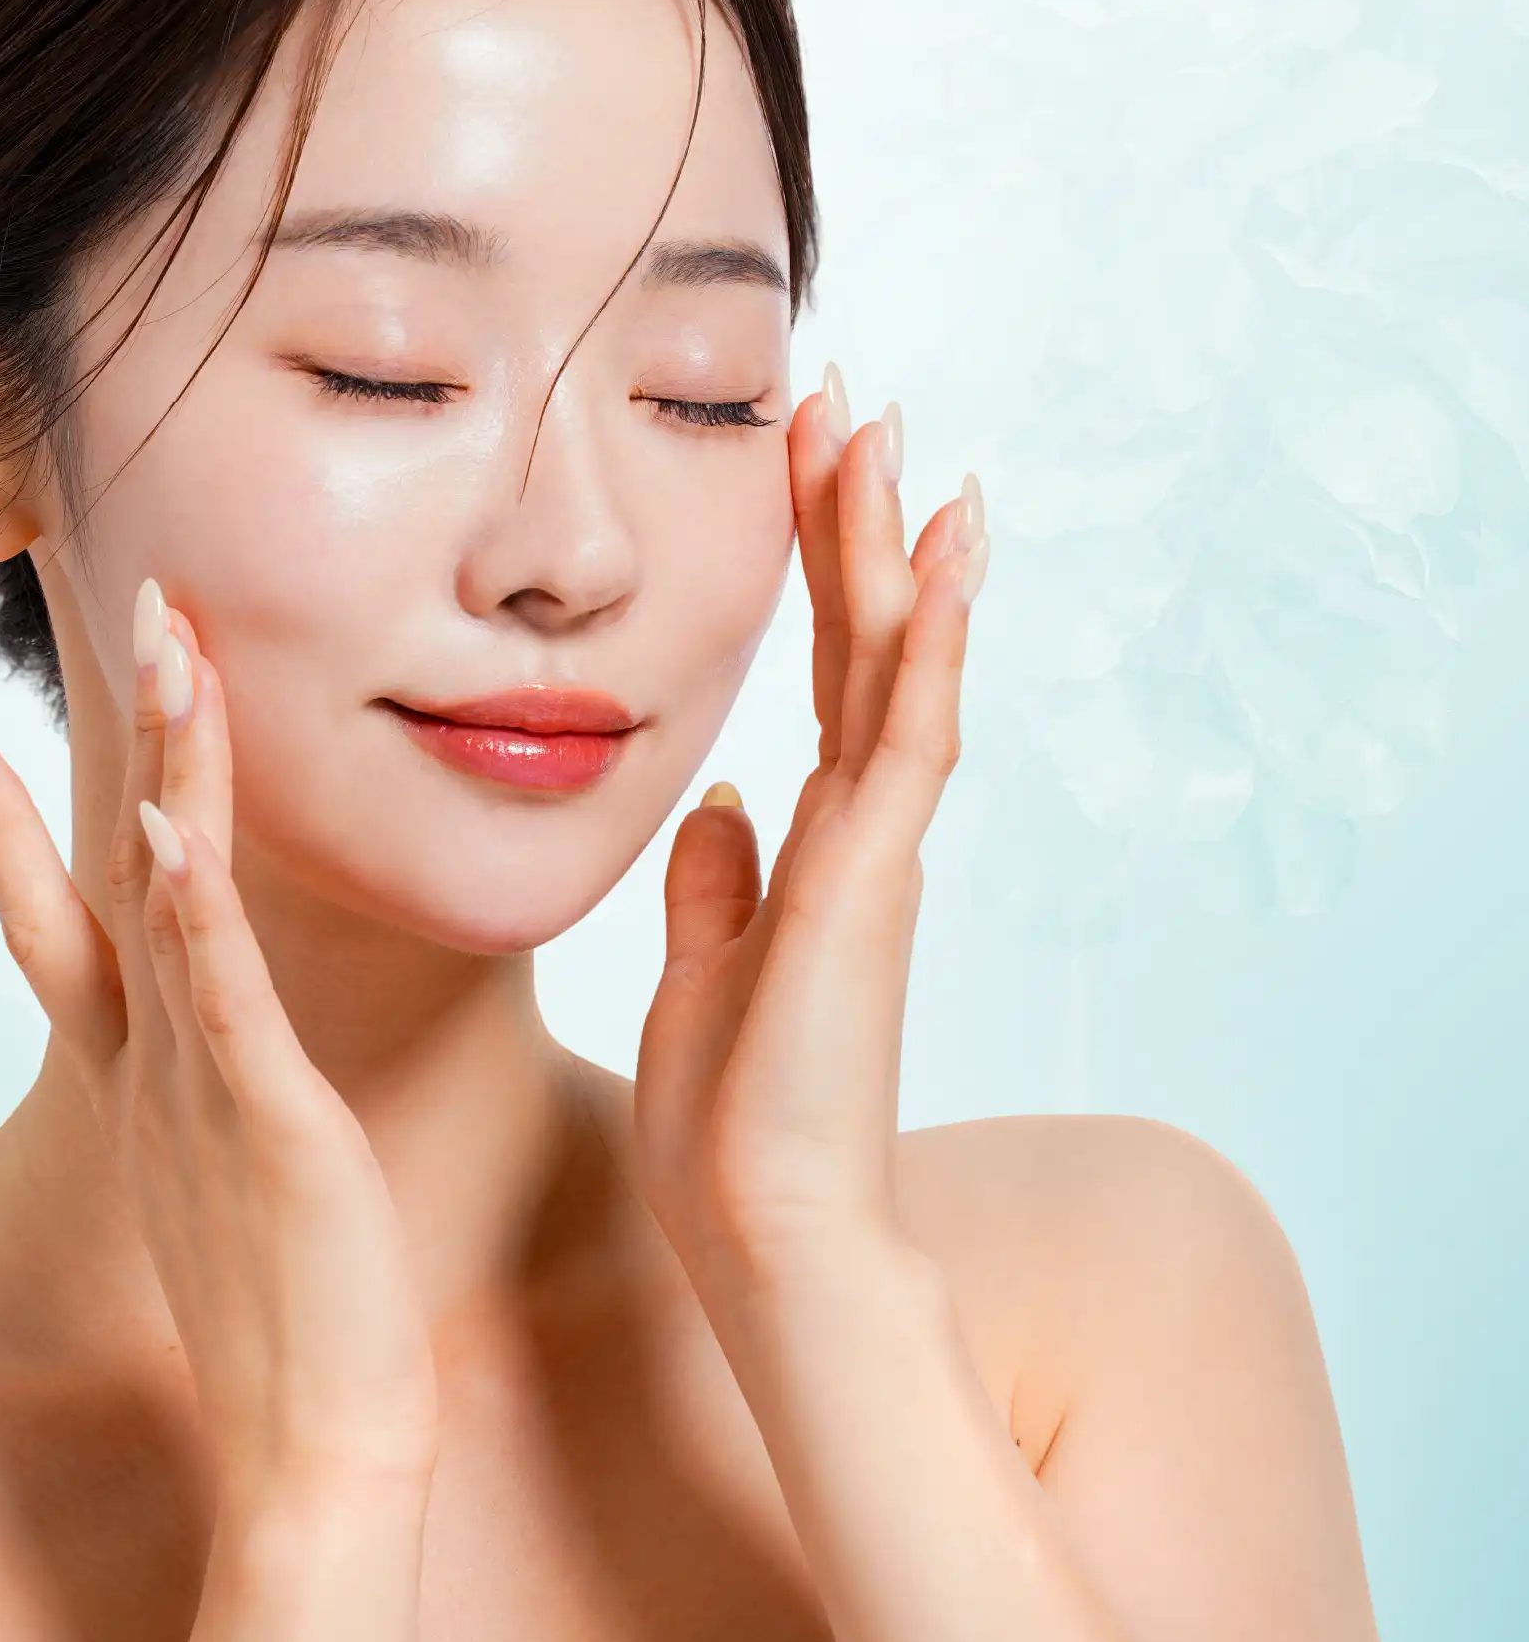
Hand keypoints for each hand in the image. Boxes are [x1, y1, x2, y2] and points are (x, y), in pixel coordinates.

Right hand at [0, 581, 438, 1518]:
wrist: (308, 1449)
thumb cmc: (282, 1307)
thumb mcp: (229, 1170)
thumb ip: (210, 1090)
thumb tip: (212, 1042)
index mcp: (144, 1073)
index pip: (60, 921)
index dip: (5, 821)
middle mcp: (152, 1064)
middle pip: (116, 867)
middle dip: (130, 732)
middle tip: (135, 604)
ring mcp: (197, 1087)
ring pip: (172, 900)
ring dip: (173, 767)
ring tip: (171, 646)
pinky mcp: (261, 1124)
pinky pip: (219, 999)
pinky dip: (189, 913)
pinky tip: (173, 830)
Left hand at [632, 368, 987, 1310]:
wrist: (764, 1235)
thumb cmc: (736, 1126)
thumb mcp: (701, 974)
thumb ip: (719, 886)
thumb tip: (718, 803)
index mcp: (810, 850)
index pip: (820, 679)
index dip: (818, 572)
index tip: (806, 470)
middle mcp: (857, 835)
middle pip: (863, 647)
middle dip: (856, 524)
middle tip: (852, 406)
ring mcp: (876, 853)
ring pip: (897, 668)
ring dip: (895, 549)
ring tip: (898, 437)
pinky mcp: (875, 881)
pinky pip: (910, 735)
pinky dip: (929, 641)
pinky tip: (941, 552)